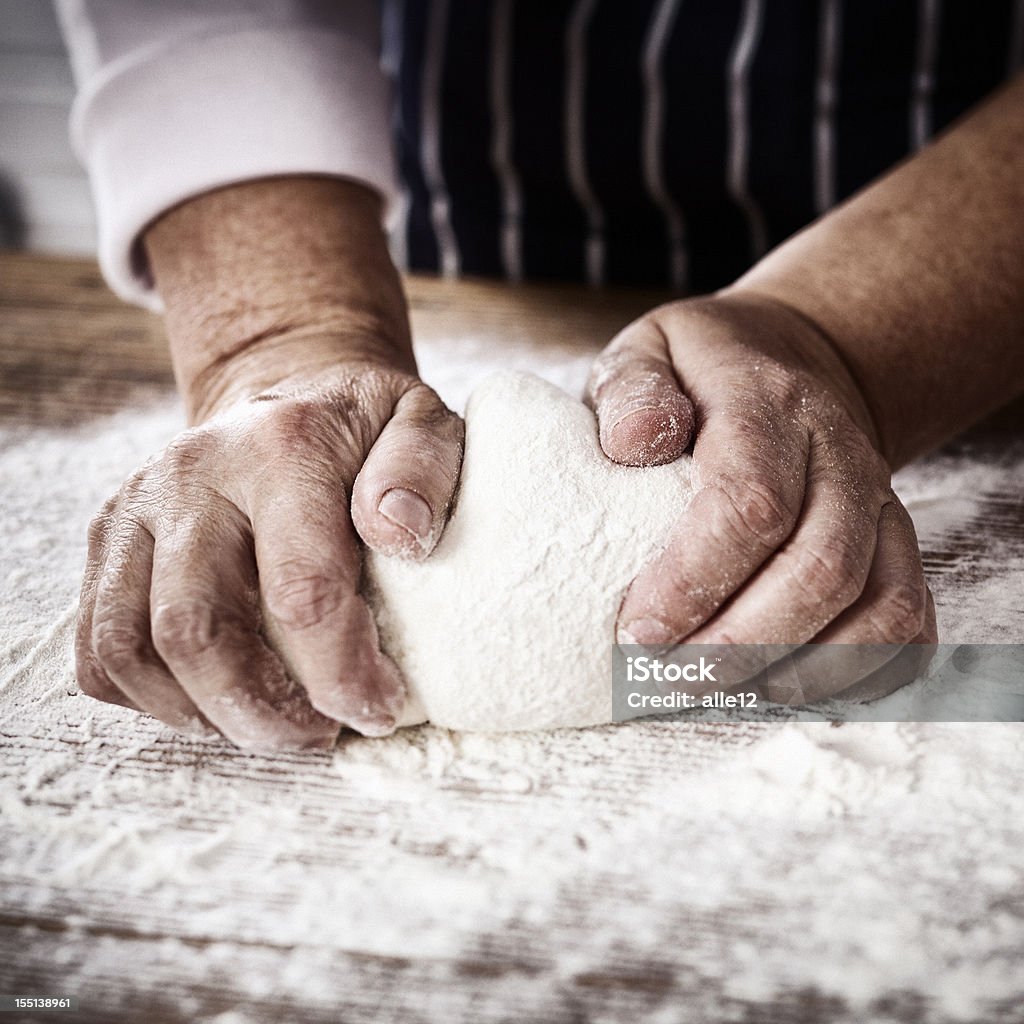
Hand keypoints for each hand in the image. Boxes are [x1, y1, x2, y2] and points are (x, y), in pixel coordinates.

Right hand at [76, 347, 462, 747]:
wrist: (284, 391)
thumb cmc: (362, 426)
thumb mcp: (422, 421)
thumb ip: (423, 468)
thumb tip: (401, 536)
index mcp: (280, 451)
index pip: (300, 591)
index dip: (340, 674)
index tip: (379, 710)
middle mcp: (191, 477)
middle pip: (194, 631)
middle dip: (259, 712)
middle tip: (316, 734)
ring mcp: (135, 508)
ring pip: (128, 649)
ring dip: (199, 713)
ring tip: (266, 725)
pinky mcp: (108, 539)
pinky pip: (97, 648)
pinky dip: (147, 697)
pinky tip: (212, 698)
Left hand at [588, 289, 936, 701]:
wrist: (796, 360)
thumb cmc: (701, 373)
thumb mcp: (650, 352)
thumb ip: (631, 391)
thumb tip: (632, 444)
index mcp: (769, 404)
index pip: (750, 501)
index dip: (695, 579)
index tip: (639, 630)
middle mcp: (841, 456)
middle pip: (819, 568)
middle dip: (740, 644)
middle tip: (668, 680)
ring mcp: (879, 504)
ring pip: (876, 607)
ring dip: (796, 670)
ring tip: (718, 693)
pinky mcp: (897, 544)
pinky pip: (908, 624)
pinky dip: (857, 673)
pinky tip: (786, 686)